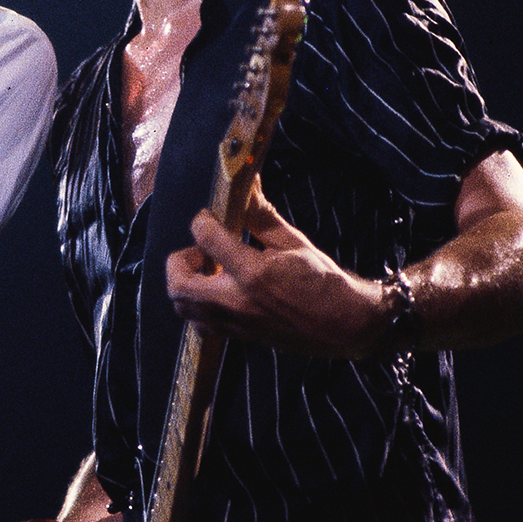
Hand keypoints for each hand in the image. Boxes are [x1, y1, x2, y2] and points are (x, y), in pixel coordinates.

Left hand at [166, 178, 387, 357]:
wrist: (344, 326)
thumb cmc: (324, 281)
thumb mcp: (294, 242)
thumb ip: (261, 216)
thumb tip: (247, 185)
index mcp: (253, 273)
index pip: (205, 238)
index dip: (202, 220)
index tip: (210, 217)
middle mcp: (236, 301)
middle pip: (178, 282)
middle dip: (180, 259)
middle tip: (202, 250)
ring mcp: (234, 323)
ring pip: (183, 306)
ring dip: (186, 283)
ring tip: (209, 271)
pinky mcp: (237, 336)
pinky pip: (199, 324)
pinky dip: (197, 307)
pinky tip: (217, 293)